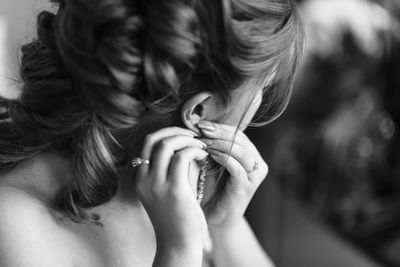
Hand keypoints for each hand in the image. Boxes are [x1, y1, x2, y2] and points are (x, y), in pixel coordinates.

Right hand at [134, 127, 208, 249]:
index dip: (167, 132)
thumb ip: (166, 170)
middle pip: (154, 139)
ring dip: (187, 139)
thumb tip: (180, 147)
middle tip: (193, 134)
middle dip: (176, 130)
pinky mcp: (174, 190)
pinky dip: (195, 150)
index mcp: (140, 178)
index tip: (184, 134)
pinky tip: (203, 155)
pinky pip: (182, 157)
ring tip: (200, 144)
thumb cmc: (175, 217)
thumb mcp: (163, 191)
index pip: (147, 143)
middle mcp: (143, 179)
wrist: (178, 244)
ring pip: (167, 144)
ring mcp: (156, 184)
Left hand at [197, 120, 268, 231]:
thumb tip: (197, 122)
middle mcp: (257, 164)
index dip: (220, 127)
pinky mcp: (247, 188)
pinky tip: (210, 154)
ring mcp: (254, 176)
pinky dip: (224, 158)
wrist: (213, 218)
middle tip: (201, 128)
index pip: (238, 134)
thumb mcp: (211, 161)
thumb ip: (211, 144)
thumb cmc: (210, 188)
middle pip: (241, 140)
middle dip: (220, 132)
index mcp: (250, 155)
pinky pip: (238, 168)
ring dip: (221, 143)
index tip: (201, 123)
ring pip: (242, 151)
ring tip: (204, 141)